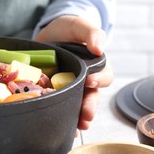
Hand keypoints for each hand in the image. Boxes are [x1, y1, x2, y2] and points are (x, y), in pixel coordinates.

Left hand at [35, 15, 113, 129]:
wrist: (49, 33)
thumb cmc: (69, 29)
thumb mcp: (79, 26)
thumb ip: (91, 33)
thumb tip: (99, 48)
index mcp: (96, 65)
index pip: (104, 76)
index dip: (99, 80)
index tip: (89, 81)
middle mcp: (86, 79)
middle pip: (93, 96)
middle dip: (90, 106)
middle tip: (87, 115)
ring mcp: (71, 87)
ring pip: (79, 105)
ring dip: (80, 117)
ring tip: (78, 126)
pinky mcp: (56, 91)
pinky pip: (62, 106)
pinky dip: (63, 117)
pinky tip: (62, 126)